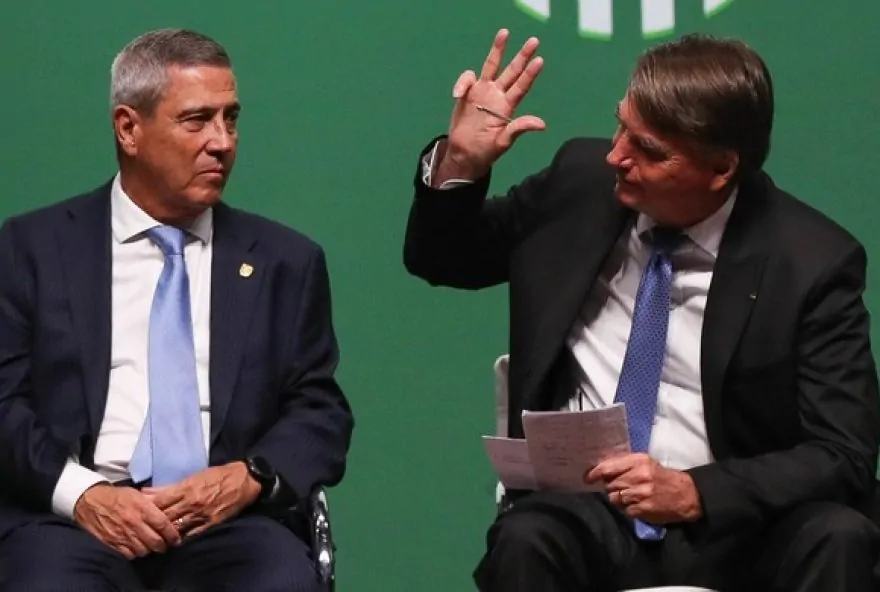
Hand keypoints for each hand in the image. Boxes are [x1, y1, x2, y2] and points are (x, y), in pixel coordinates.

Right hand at [73, 483, 180, 558]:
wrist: (91, 501)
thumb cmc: (118, 496)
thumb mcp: (138, 494)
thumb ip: (154, 503)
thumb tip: (169, 510)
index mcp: (142, 508)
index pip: (163, 525)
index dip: (172, 534)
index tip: (176, 539)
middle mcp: (134, 523)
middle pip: (155, 542)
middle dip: (163, 546)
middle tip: (166, 545)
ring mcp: (122, 534)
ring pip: (144, 550)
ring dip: (150, 550)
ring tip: (151, 546)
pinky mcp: (112, 542)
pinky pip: (129, 555)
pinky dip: (135, 553)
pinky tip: (137, 547)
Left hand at [143, 462, 260, 537]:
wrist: (243, 479)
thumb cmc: (217, 475)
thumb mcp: (193, 476)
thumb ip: (170, 486)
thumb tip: (147, 492)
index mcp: (186, 488)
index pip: (160, 501)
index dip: (147, 508)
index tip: (137, 512)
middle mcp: (192, 502)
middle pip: (166, 516)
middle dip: (153, 522)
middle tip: (142, 528)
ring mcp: (202, 514)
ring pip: (177, 527)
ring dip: (165, 533)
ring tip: (155, 537)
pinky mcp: (212, 523)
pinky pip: (193, 534)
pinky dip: (182, 537)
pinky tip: (174, 541)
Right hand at [435, 28, 545, 183]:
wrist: (464, 154)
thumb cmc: (486, 151)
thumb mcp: (503, 142)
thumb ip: (519, 129)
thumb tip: (542, 124)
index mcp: (508, 107)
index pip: (521, 87)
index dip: (530, 74)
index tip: (539, 60)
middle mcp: (498, 95)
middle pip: (511, 71)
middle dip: (522, 55)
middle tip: (534, 40)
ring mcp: (482, 92)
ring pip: (491, 66)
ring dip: (498, 50)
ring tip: (504, 33)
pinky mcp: (467, 93)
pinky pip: (467, 79)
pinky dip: (463, 82)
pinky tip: (457, 95)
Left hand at [587, 453, 702, 523]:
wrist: (685, 495)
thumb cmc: (660, 476)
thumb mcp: (645, 462)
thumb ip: (623, 463)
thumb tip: (599, 468)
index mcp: (638, 461)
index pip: (608, 468)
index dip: (594, 473)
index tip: (587, 478)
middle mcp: (638, 476)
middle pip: (609, 485)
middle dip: (611, 487)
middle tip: (622, 487)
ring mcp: (640, 494)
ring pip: (614, 498)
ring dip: (618, 498)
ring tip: (630, 496)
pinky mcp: (642, 509)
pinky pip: (624, 510)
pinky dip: (627, 508)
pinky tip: (637, 504)